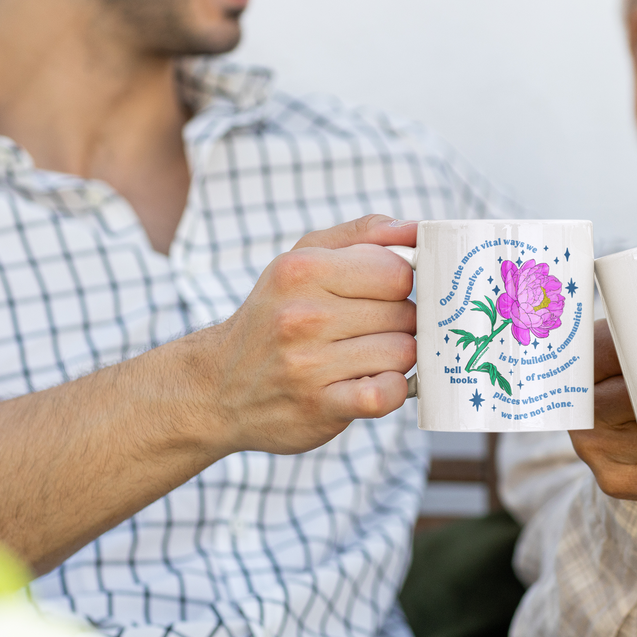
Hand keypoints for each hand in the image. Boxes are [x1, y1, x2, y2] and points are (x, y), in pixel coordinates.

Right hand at [191, 215, 418, 455]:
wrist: (217, 385)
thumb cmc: (276, 314)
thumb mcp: (305, 258)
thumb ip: (364, 236)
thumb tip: (418, 230)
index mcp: (302, 269)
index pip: (396, 272)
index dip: (399, 286)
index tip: (382, 296)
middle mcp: (302, 315)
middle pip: (403, 314)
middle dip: (397, 323)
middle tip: (368, 331)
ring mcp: (309, 364)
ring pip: (402, 353)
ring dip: (394, 359)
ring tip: (365, 357)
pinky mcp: (319, 407)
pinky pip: (385, 394)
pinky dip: (391, 391)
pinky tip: (373, 384)